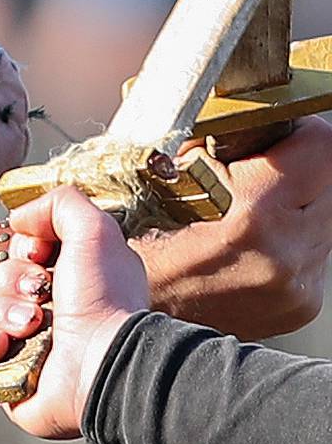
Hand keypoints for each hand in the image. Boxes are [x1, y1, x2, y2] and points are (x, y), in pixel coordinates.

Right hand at [0, 186, 146, 437]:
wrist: (103, 364)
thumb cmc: (106, 301)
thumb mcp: (95, 231)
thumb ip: (61, 203)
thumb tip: (18, 217)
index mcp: (66, 283)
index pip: (18, 255)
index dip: (23, 251)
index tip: (42, 257)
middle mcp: (45, 314)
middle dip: (11, 284)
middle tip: (41, 297)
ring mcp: (22, 348)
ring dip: (1, 315)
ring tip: (31, 327)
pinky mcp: (3, 379)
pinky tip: (4, 347)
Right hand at [136, 118, 331, 337]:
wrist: (131, 325)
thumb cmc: (137, 246)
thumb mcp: (166, 176)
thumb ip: (221, 142)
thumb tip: (253, 118)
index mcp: (254, 213)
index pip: (323, 146)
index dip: (301, 130)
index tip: (278, 133)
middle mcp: (288, 252)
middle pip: (330, 179)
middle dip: (299, 165)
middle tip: (259, 170)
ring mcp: (299, 283)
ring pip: (325, 215)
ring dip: (295, 203)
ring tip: (247, 212)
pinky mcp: (301, 303)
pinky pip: (314, 250)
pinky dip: (288, 238)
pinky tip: (250, 245)